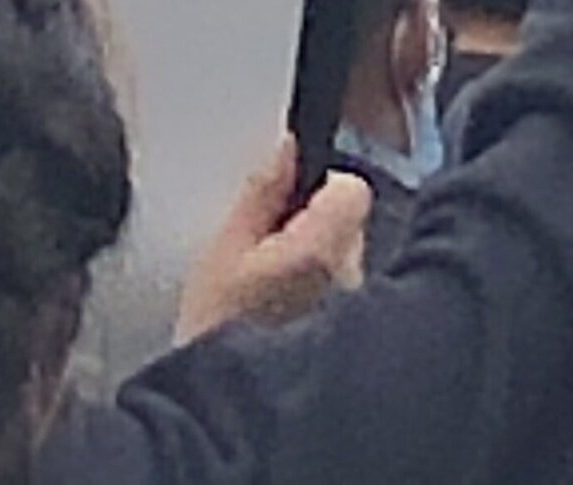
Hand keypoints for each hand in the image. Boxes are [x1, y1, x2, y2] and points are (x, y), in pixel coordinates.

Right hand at [175, 145, 369, 343]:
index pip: (352, 189)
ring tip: (274, 290)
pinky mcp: (354, 344)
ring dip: (321, 265)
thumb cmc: (215, 340)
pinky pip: (346, 300)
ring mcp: (356, 316)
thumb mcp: (222, 251)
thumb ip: (261, 192)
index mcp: (320, 252)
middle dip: (318, 227)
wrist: (219, 418)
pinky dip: (324, 300)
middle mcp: (351, 284)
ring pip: (349, 264)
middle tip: (271, 248)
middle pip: (351, 226)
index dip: (320, 187)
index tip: (291, 197)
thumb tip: (285, 153)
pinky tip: (287, 317)